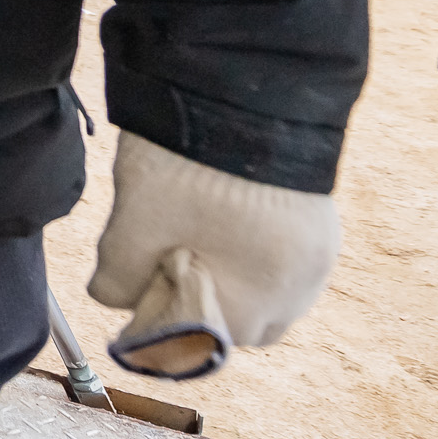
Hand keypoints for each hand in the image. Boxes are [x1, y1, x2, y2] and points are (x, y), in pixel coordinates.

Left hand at [87, 131, 339, 378]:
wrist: (244, 97)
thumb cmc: (186, 171)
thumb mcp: (134, 226)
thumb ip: (118, 277)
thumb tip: (111, 299)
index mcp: (254, 306)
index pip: (201, 342)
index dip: (163, 314)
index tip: (142, 278)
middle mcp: (299, 293)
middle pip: (242, 320)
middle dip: (204, 297)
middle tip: (169, 253)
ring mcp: (320, 258)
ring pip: (269, 290)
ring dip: (234, 274)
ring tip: (199, 231)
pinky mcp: (326, 225)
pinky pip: (289, 259)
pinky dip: (258, 251)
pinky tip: (229, 218)